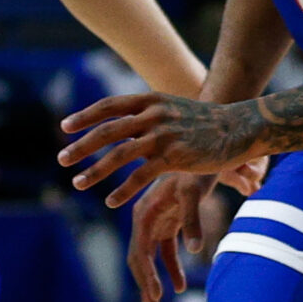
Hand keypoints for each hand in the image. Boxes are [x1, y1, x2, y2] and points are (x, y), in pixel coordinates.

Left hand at [59, 92, 266, 208]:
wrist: (240, 127)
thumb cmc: (204, 120)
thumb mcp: (172, 108)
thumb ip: (147, 113)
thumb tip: (122, 120)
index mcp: (151, 100)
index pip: (109, 105)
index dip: (85, 116)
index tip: (65, 127)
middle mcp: (154, 114)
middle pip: (108, 130)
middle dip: (81, 146)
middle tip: (62, 159)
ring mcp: (164, 135)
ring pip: (119, 154)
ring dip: (95, 171)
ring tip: (77, 183)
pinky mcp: (175, 157)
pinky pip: (141, 175)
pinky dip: (122, 190)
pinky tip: (110, 201)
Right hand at [124, 172, 213, 301]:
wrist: (205, 150)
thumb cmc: (197, 169)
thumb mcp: (194, 193)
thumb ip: (193, 221)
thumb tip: (196, 250)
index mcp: (144, 213)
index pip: (138, 250)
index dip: (145, 274)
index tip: (155, 295)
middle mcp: (145, 219)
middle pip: (139, 258)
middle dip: (144, 284)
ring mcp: (157, 222)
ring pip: (150, 258)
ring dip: (153, 281)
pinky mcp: (168, 222)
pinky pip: (166, 251)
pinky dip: (170, 268)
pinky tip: (179, 287)